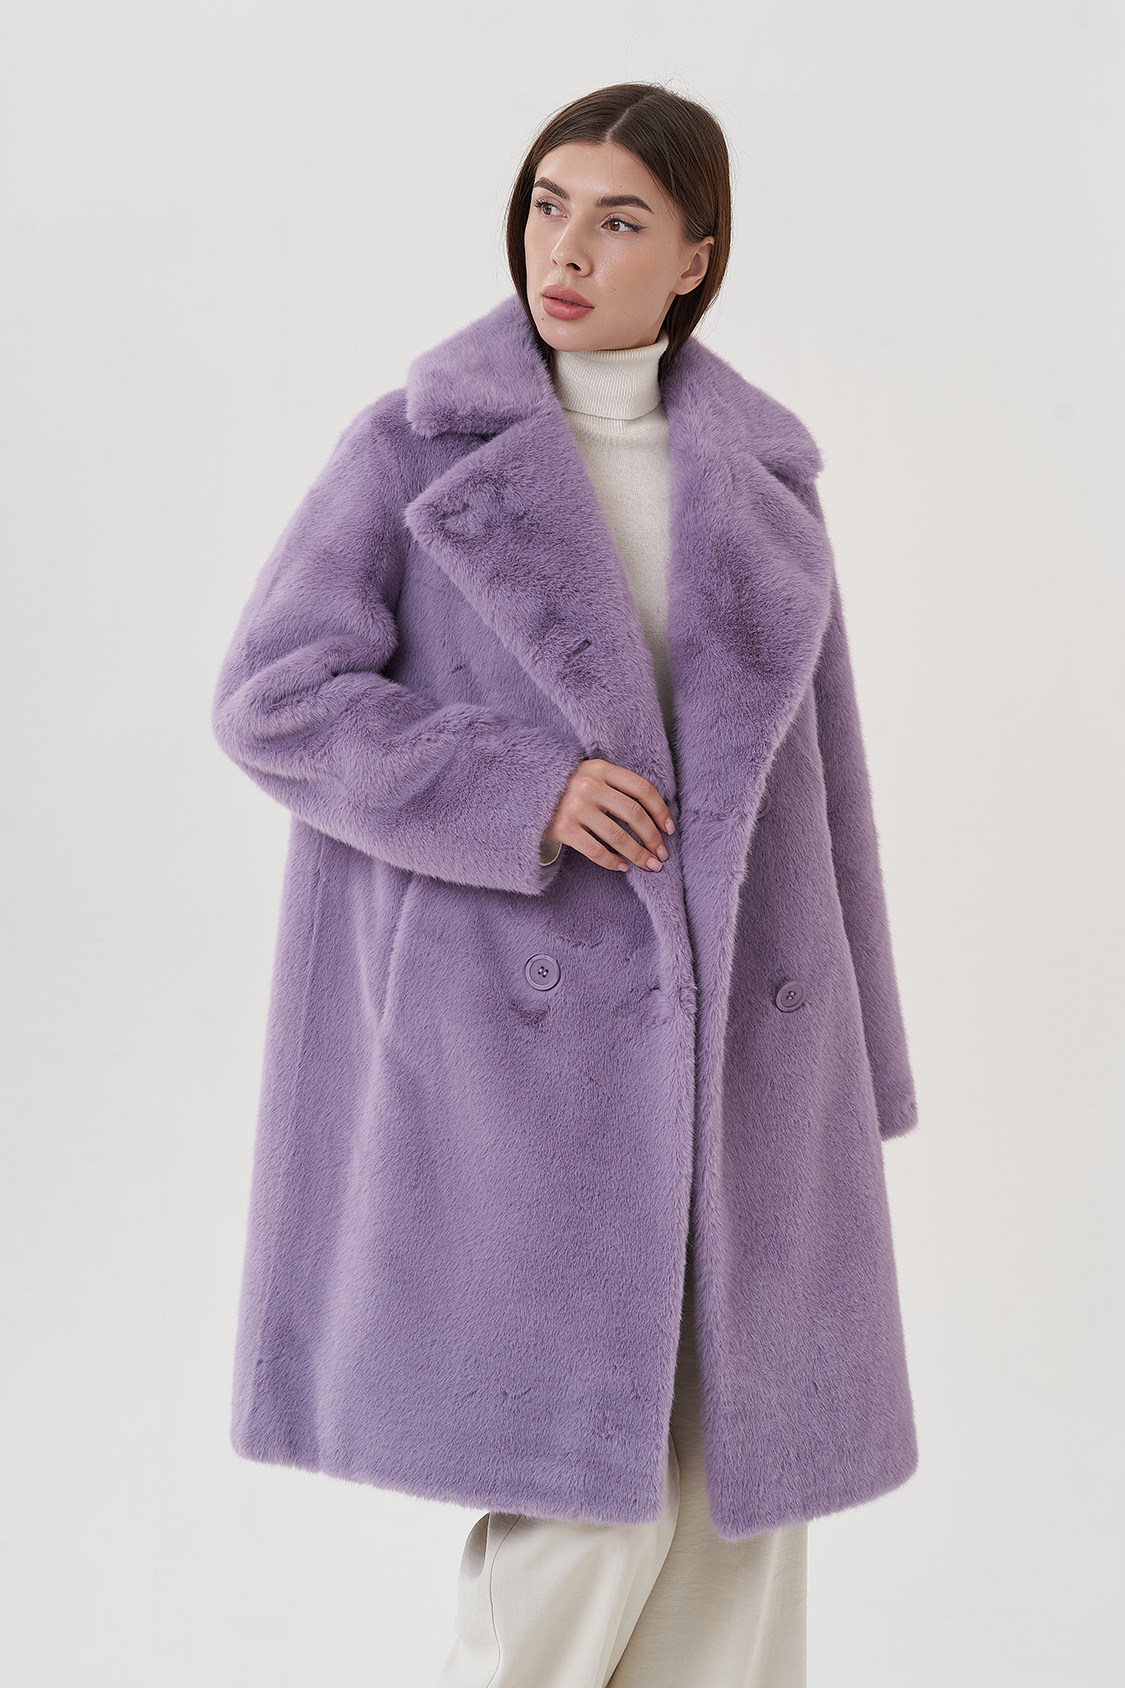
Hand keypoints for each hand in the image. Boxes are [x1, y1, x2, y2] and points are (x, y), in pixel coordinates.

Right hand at [542, 758, 673, 872]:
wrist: (523, 792)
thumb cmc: (565, 787)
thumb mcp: (590, 775)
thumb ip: (616, 786)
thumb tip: (654, 817)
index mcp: (601, 768)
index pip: (642, 789)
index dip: (660, 810)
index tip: (669, 829)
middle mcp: (589, 786)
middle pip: (634, 814)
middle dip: (653, 838)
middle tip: (662, 854)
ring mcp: (574, 807)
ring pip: (618, 837)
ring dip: (638, 855)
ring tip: (649, 865)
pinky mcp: (562, 829)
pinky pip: (596, 850)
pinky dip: (612, 862)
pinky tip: (621, 867)